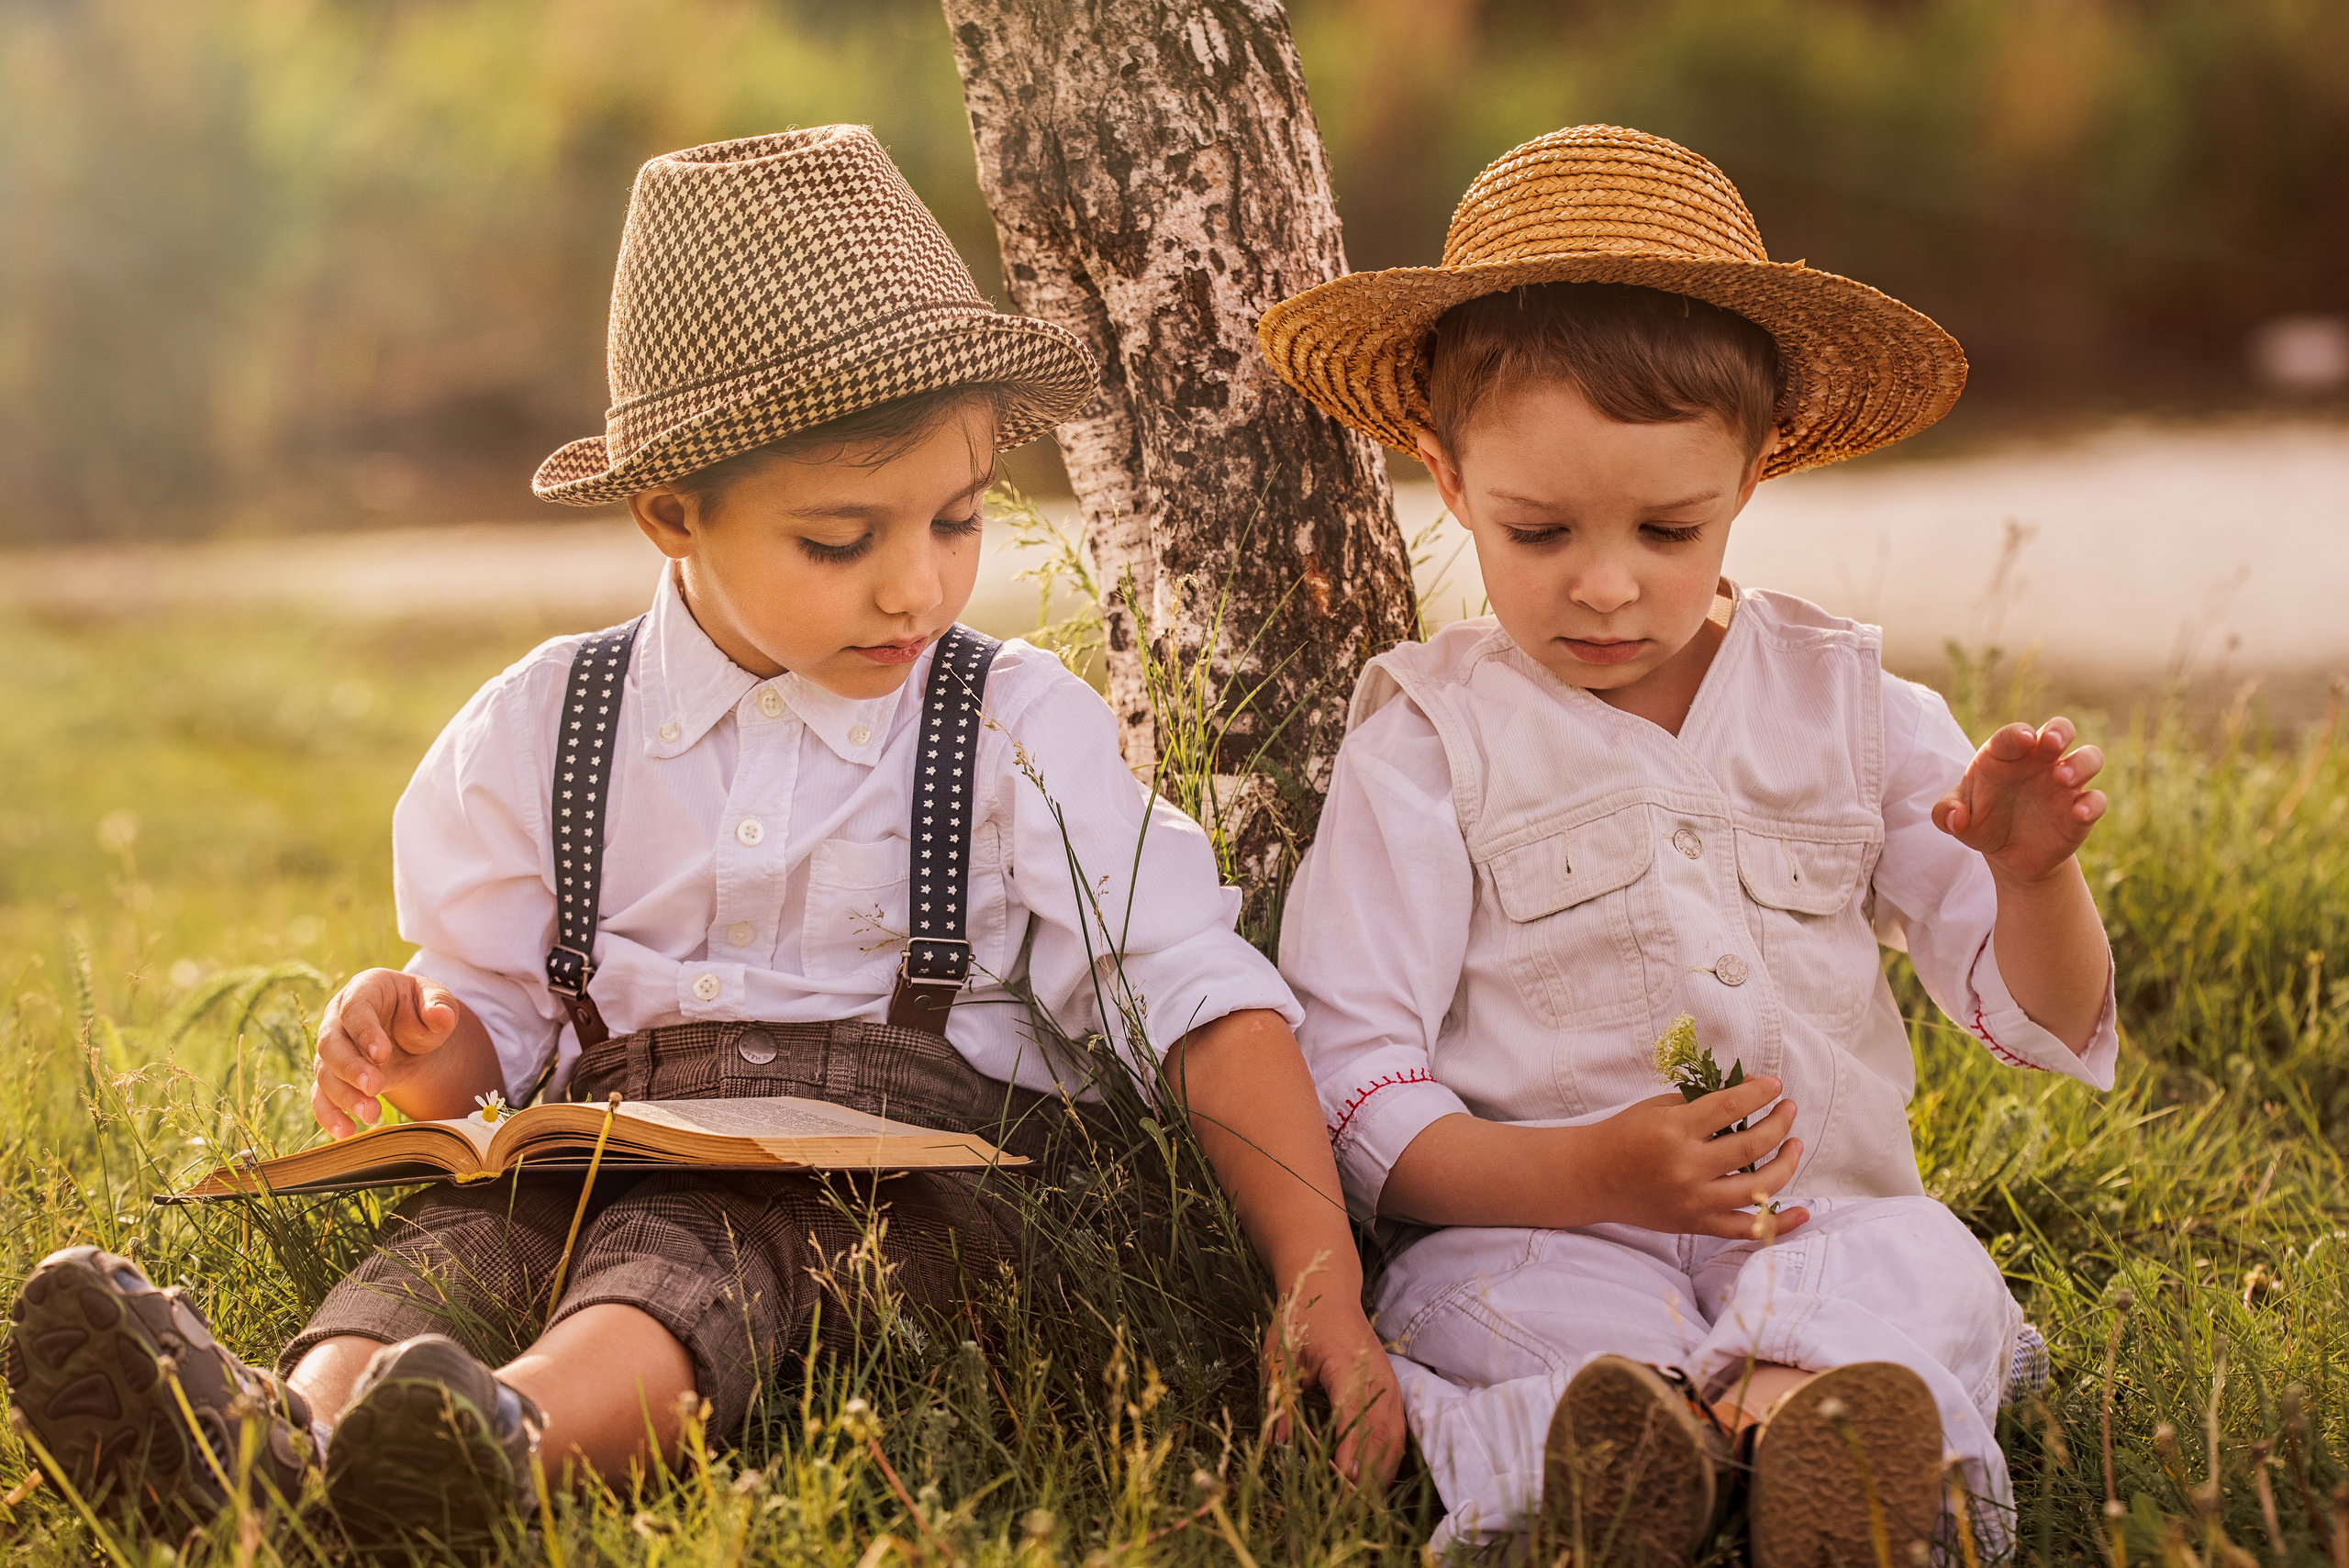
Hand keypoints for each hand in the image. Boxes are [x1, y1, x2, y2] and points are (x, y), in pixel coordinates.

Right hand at [311, 969, 461, 1137]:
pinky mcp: (333, 1076)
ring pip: (324, 1072)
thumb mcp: (436, 1000)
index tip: (382, 1055)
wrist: (410, 1031)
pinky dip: (329, 1115)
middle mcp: (338, 1017)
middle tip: (375, 1087)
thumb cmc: (421, 1009)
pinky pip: (320, 1096)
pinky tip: (346, 1132)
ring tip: (372, 1114)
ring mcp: (332, 1048)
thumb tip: (441, 1016)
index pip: (355, 1009)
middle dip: (351, 1068)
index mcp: (364, 990)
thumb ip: (439, 1006)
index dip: (365, 1032)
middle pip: (331, 1043)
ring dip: (343, 1096)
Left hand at [1262, 1276, 1406, 1489]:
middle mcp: (1377, 1377)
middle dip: (1366, 1476)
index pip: (1355, 1413)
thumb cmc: (1298, 1320)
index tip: (1343, 1483)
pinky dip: (1386, 1462)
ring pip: (1394, 1439)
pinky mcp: (1391, 1393)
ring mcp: (1389, 1386)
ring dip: (1379, 1475)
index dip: (1351, 1450)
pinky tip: (1370, 1485)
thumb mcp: (1278, 1356)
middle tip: (1346, 1513)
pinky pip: (1396, 1433)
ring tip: (1358, 1509)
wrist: (1327, 1289)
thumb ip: (1279, 1400)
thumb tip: (1278, 1446)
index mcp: (1348, 1364)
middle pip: (1382, 1434)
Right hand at [1574, 1077, 1809, 1238]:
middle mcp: (1686, 1167)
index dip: (1759, 1093)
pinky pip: (1746, 1228)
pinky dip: (1779, 1223)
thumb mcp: (1661, 1108)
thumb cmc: (1626, 1134)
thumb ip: (1705, 1102)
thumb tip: (1752, 1090)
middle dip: (1779, 1123)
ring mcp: (1694, 1200)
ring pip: (1759, 1187)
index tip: (1775, 1086)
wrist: (1593, 1177)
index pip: (1730, 1106)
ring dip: (1787, 1163)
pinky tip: (1804, 1210)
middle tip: (1789, 1110)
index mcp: (1674, 1130)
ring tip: (1795, 1144)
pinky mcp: (1696, 1224)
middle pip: (1752, 1146)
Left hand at [1933, 716, 2106, 883]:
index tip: (2023, 739)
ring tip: (2062, 778)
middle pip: (2060, 730)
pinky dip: (2092, 804)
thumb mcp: (1959, 819)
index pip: (2013, 735)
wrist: (2008, 855)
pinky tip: (2078, 813)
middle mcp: (2039, 762)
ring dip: (2081, 763)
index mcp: (2006, 756)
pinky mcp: (2080, 810)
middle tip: (2052, 742)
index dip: (2018, 734)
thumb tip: (1955, 819)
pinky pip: (2096, 800)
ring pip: (2089, 757)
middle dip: (2060, 730)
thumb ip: (1946, 814)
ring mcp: (2064, 784)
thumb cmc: (1982, 823)